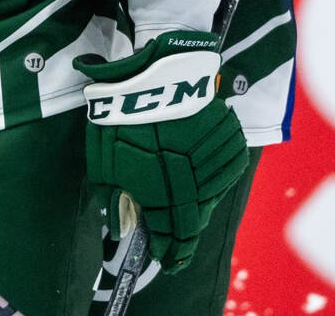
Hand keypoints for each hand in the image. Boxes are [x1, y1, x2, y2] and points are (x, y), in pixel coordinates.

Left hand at [77, 30, 249, 271]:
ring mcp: (216, 163)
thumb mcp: (103, 162)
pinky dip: (210, 180)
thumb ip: (113, 199)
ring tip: (184, 208)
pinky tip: (197, 178)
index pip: (173, 234)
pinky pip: (222, 173)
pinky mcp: (230, 143)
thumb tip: (118, 228)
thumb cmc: (122, 115)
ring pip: (211, 197)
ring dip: (197, 205)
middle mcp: (195, 182)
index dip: (171, 251)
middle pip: (195, 220)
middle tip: (176, 242)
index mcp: (164, 189)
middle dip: (184, 233)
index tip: (167, 261)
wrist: (155, 72)